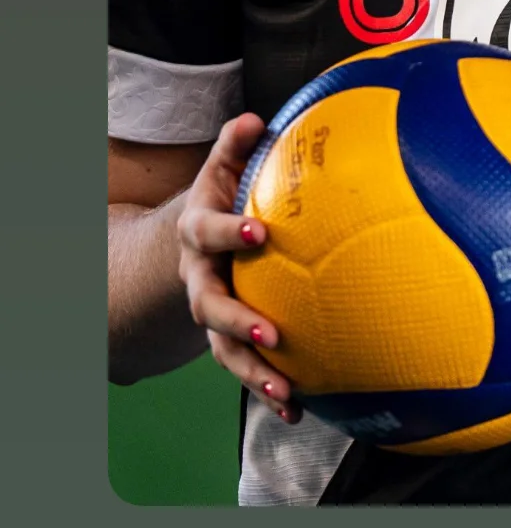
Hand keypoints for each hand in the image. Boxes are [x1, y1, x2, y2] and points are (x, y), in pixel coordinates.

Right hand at [175, 112, 301, 423]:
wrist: (196, 239)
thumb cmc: (223, 195)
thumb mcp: (223, 167)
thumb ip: (235, 143)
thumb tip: (254, 119)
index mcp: (198, 231)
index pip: (206, 231)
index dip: (229, 232)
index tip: (259, 232)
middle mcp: (199, 277)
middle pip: (208, 306)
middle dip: (238, 323)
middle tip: (272, 334)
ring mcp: (213, 312)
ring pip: (223, 350)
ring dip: (253, 373)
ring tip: (284, 392)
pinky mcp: (231, 338)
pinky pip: (245, 368)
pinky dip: (268, 390)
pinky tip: (297, 409)